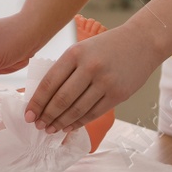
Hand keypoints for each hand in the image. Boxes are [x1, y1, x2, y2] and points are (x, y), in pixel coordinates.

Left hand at [25, 20, 158, 132]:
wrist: (142, 42)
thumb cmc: (106, 47)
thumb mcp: (82, 49)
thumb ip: (65, 69)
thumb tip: (43, 97)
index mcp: (75, 53)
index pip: (49, 82)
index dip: (37, 102)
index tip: (28, 115)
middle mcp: (89, 67)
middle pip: (61, 99)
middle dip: (47, 116)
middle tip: (38, 125)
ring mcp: (105, 81)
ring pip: (77, 109)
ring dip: (61, 122)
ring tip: (51, 129)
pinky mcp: (118, 94)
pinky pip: (94, 113)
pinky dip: (79, 122)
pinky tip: (69, 126)